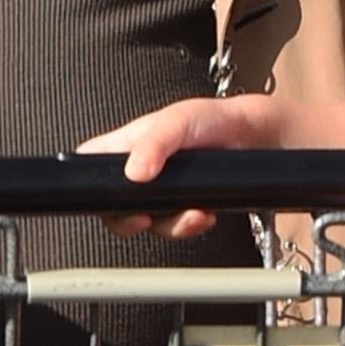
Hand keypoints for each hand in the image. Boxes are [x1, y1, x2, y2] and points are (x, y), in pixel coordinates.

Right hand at [78, 95, 282, 237]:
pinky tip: (204, 213)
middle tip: (147, 216)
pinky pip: (178, 227)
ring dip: (171, 224)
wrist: (255, 138)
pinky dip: (191, 225)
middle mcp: (143, 169)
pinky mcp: (187, 204)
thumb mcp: (178, 120)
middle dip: (131, 218)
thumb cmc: (213, 118)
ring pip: (151, 221)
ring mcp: (165, 190)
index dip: (89, 183)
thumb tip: (134, 172)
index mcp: (129, 144)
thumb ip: (154, 143)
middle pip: (117, 205)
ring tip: (193, 212)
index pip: (91, 163)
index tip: (108, 199)